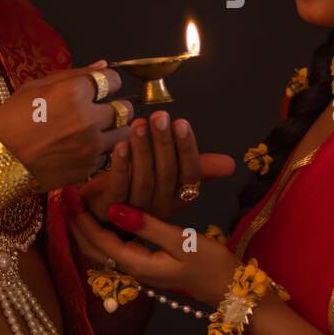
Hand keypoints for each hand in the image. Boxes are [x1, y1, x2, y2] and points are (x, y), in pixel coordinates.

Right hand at [0, 61, 132, 191]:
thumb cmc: (10, 121)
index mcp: (74, 92)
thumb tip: (102, 65)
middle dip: (115, 106)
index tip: (100, 88)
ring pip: (124, 133)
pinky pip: (110, 155)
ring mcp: (91, 146)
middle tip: (100, 110)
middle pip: (125, 108)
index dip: (107, 83)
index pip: (114, 80)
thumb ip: (74, 74)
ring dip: (114, 130)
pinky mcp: (88, 168)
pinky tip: (83, 148)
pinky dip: (102, 150)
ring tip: (97, 130)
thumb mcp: (34, 87)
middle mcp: (88, 118)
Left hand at [64, 199, 241, 306]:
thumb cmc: (210, 264)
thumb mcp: (181, 242)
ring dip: (86, 227)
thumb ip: (147, 226)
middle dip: (76, 222)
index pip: (98, 239)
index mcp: (136, 264)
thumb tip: (115, 209)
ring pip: (101, 249)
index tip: (70, 192)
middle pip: (92, 247)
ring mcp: (138, 268)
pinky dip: (102, 231)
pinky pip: (114, 247)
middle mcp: (131, 269)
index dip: (81, 216)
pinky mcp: (146, 264)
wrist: (230, 289)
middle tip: (64, 196)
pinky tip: (102, 216)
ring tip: (76, 204)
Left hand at [78, 111, 235, 221]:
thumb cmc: (140, 189)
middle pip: (167, 173)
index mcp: (179, 197)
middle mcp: (161, 206)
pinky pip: (118, 187)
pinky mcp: (111, 210)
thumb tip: (231, 164)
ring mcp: (136, 211)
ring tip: (138, 125)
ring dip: (142, 150)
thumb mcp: (173, 178)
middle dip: (164, 143)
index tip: (181, 122)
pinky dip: (120, 166)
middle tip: (159, 117)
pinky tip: (120, 145)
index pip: (190, 173)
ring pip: (143, 179)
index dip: (186, 148)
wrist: (102, 217)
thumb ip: (199, 167)